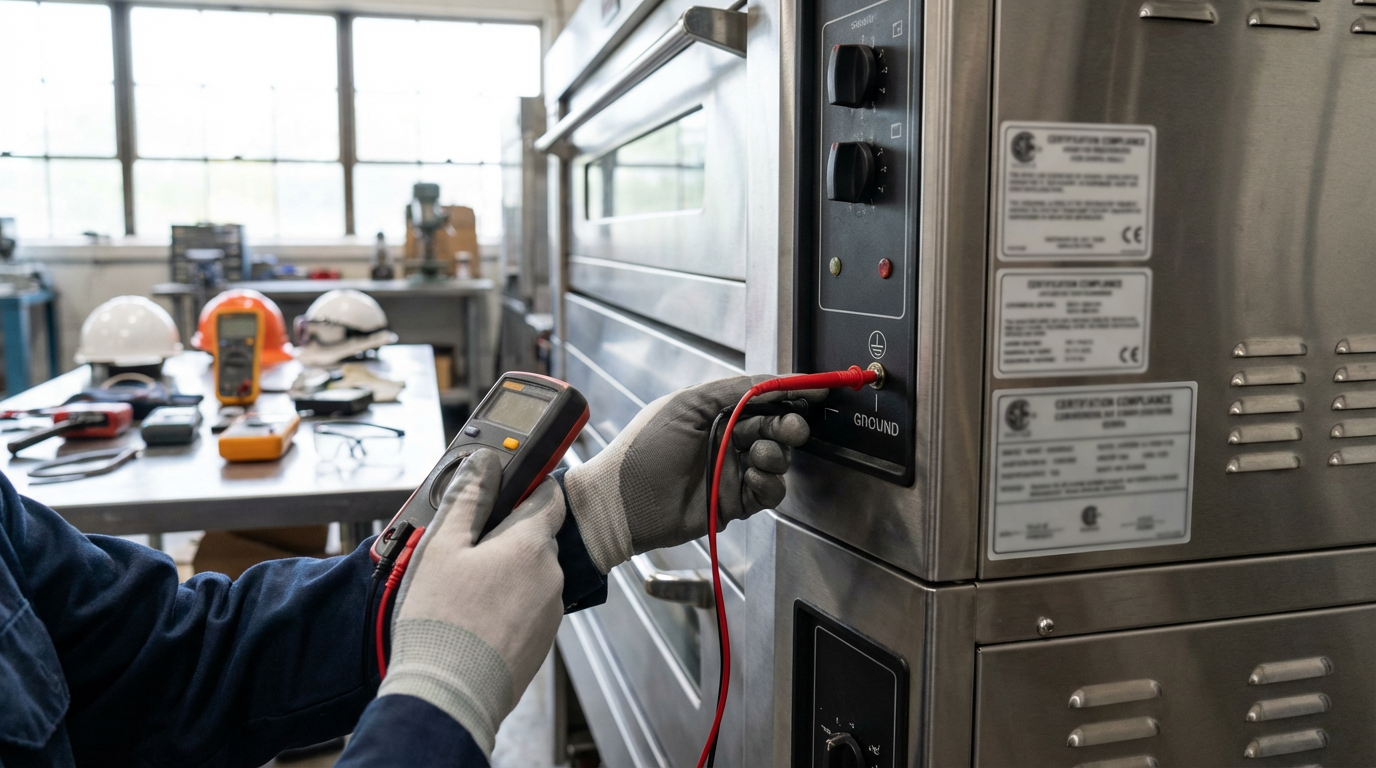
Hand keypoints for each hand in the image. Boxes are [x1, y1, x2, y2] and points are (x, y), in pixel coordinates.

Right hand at [378, 448, 563, 756]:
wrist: (449, 696)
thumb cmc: (441, 621)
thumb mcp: (441, 547)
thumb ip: (467, 499)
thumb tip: (484, 462)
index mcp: (531, 544)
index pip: (548, 496)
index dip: (528, 486)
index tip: (506, 487)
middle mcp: (551, 575)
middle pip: (535, 537)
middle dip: (505, 537)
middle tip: (463, 550)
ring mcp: (550, 611)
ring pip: (531, 574)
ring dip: (505, 573)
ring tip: (462, 592)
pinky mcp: (542, 641)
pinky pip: (528, 607)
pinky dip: (507, 606)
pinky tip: (474, 619)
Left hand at [563, 375, 824, 572]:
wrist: (620, 503)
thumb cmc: (641, 450)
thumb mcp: (686, 405)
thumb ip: (732, 389)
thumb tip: (771, 380)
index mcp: (714, 412)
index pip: (761, 397)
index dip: (789, 392)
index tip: (815, 389)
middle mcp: (726, 439)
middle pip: (775, 427)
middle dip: (788, 424)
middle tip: (791, 427)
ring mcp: (731, 471)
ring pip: (776, 459)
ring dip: (775, 455)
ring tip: (757, 457)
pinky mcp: (734, 502)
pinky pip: (768, 491)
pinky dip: (769, 483)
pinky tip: (754, 477)